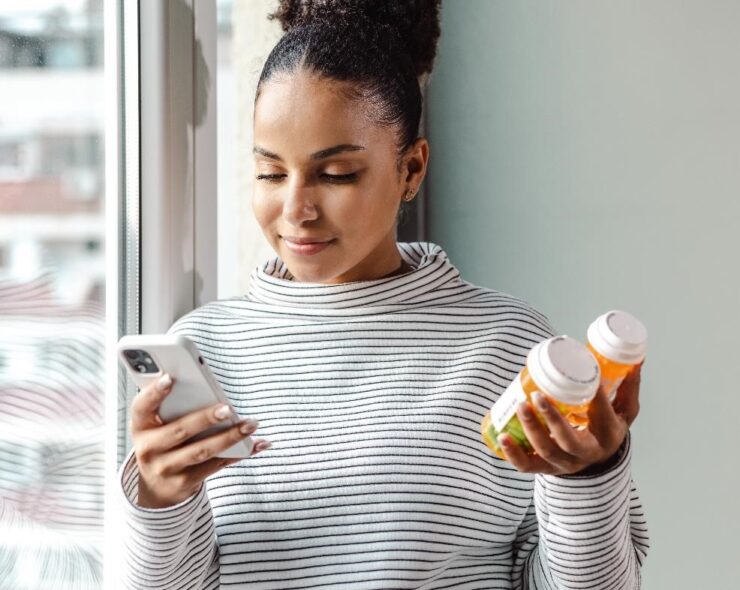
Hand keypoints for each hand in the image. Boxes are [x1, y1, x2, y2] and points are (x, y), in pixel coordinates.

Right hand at [130, 374, 270, 507]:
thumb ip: (171, 406)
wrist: (155, 487)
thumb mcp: (156, 425)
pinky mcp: (185, 482)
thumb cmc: (162, 442)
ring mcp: (166, 468)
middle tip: (227, 408)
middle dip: (205, 418)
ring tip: (250, 424)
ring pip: (202, 451)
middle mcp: (149, 450)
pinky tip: (257, 444)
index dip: (153, 393)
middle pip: (179, 431)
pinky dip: (239, 454)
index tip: (169, 378)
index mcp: (141, 427)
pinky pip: (216, 465)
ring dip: (229, 437)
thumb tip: (203, 383)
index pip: (141, 407)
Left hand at [498, 362, 642, 474]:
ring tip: (519, 405)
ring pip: (547, 451)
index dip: (594, 396)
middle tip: (537, 395)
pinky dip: (513, 453)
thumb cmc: (607, 427)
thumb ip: (627, 385)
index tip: (585, 373)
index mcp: (608, 435)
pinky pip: (528, 466)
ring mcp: (565, 463)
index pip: (602, 414)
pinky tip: (503, 436)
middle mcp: (587, 453)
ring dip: (531, 429)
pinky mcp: (546, 469)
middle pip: (569, 440)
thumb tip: (636, 358)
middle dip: (552, 419)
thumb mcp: (624, 410)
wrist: (599, 461)